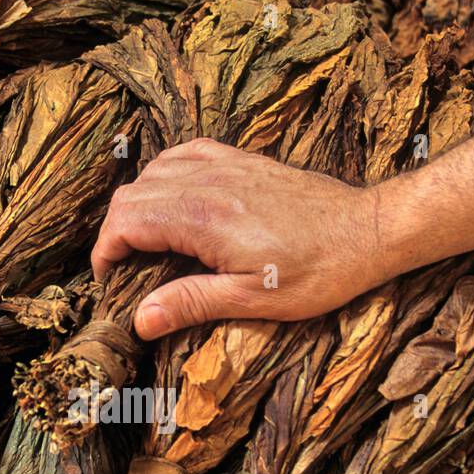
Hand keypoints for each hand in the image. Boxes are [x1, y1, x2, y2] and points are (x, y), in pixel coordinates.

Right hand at [91, 138, 396, 339]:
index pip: (126, 222)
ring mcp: (224, 164)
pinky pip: (184, 154)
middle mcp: (207, 181)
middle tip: (125, 270)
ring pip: (153, 172)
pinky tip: (173, 201)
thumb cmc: (318, 272)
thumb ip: (192, 303)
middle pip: (132, 196)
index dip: (106, 253)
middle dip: (116, 234)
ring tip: (147, 243)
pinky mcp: (241, 159)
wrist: (367, 231)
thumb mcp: (254, 300)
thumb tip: (140, 319)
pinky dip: (165, 176)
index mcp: (204, 217)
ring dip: (138, 205)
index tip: (110, 281)